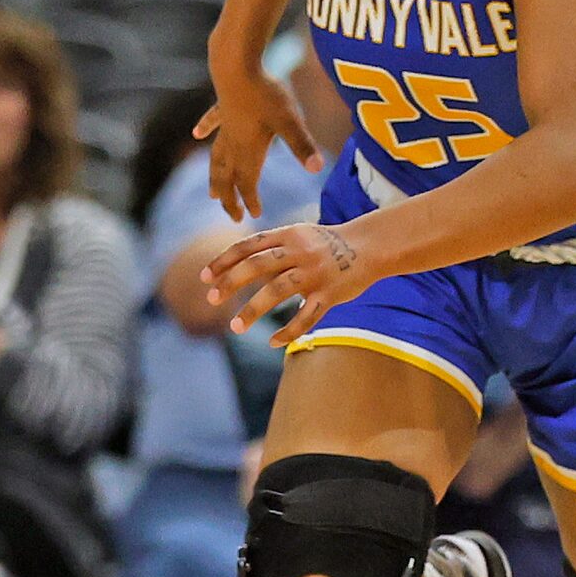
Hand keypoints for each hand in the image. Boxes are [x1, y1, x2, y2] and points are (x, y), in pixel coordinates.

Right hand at [197, 71, 322, 220]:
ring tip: (211, 193)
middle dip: (230, 199)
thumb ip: (302, 145)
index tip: (254, 215)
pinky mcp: (223, 107)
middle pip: (228, 177)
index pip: (247, 182)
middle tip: (233, 217)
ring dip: (216, 178)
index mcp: (248, 149)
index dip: (250, 200)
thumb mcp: (289, 120)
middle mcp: (233, 143)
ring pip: (216, 159)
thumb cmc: (265, 92)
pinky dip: (205, 129)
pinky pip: (212, 123)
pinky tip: (197, 133)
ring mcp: (225, 125)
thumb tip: (318, 169)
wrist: (237, 65)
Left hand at [202, 221, 373, 347]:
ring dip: (252, 310)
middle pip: (258, 265)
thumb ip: (269, 249)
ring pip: (277, 291)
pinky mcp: (331, 294)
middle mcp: (300, 251)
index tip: (204, 278)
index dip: (224, 261)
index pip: (248, 246)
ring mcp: (316, 273)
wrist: (371, 246)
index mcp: (288, 234)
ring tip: (235, 328)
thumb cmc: (325, 244)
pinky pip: (306, 316)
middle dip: (231, 282)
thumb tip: (232, 267)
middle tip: (212, 300)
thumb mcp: (297, 236)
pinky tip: (273, 341)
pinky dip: (289, 331)